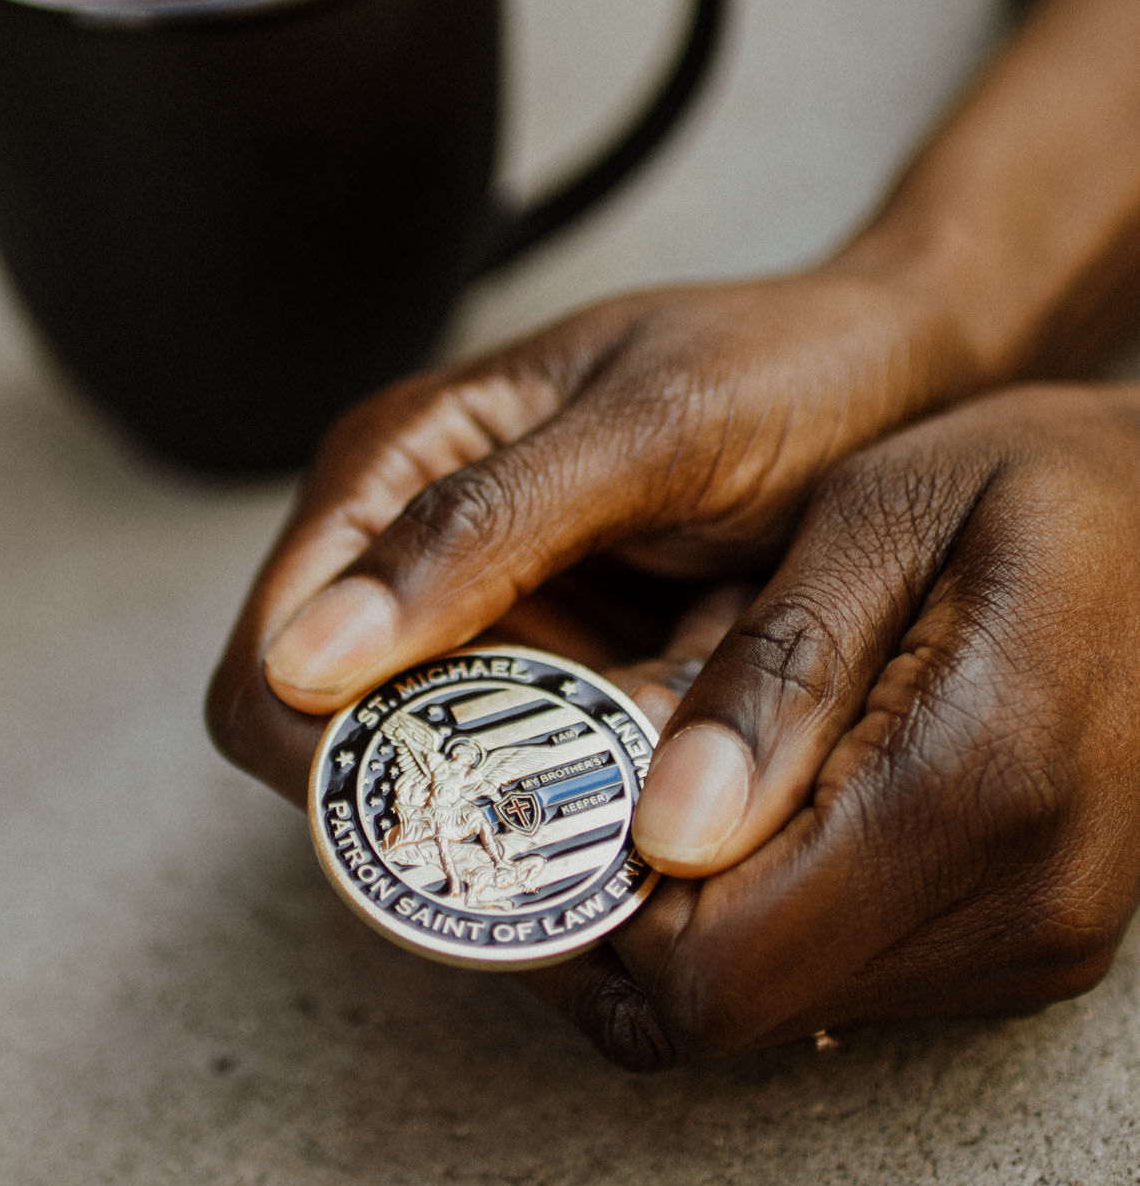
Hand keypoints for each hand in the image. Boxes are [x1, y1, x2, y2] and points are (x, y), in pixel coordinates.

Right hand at [207, 263, 977, 773]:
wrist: (915, 377)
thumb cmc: (789, 366)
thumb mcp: (649, 430)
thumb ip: (484, 528)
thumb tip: (309, 658)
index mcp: (394, 467)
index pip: (270, 668)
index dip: (330, 764)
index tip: (452, 819)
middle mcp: (419, 554)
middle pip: (354, 748)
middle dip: (458, 799)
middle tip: (590, 808)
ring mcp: (500, 625)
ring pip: (465, 779)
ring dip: (552, 799)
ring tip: (673, 751)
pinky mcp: (580, 677)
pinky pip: (560, 776)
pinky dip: (617, 788)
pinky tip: (699, 748)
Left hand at [575, 385, 1139, 1061]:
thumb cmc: (1038, 481)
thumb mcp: (884, 512)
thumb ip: (776, 671)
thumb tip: (665, 834)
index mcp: (973, 784)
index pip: (711, 968)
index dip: (586, 910)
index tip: (529, 806)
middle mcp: (1017, 903)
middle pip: (727, 1005)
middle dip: (621, 906)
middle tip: (574, 777)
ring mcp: (1035, 941)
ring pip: (778, 1001)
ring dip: (692, 904)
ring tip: (672, 765)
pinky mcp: (1032, 944)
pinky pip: (844, 969)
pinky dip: (770, 901)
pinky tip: (759, 790)